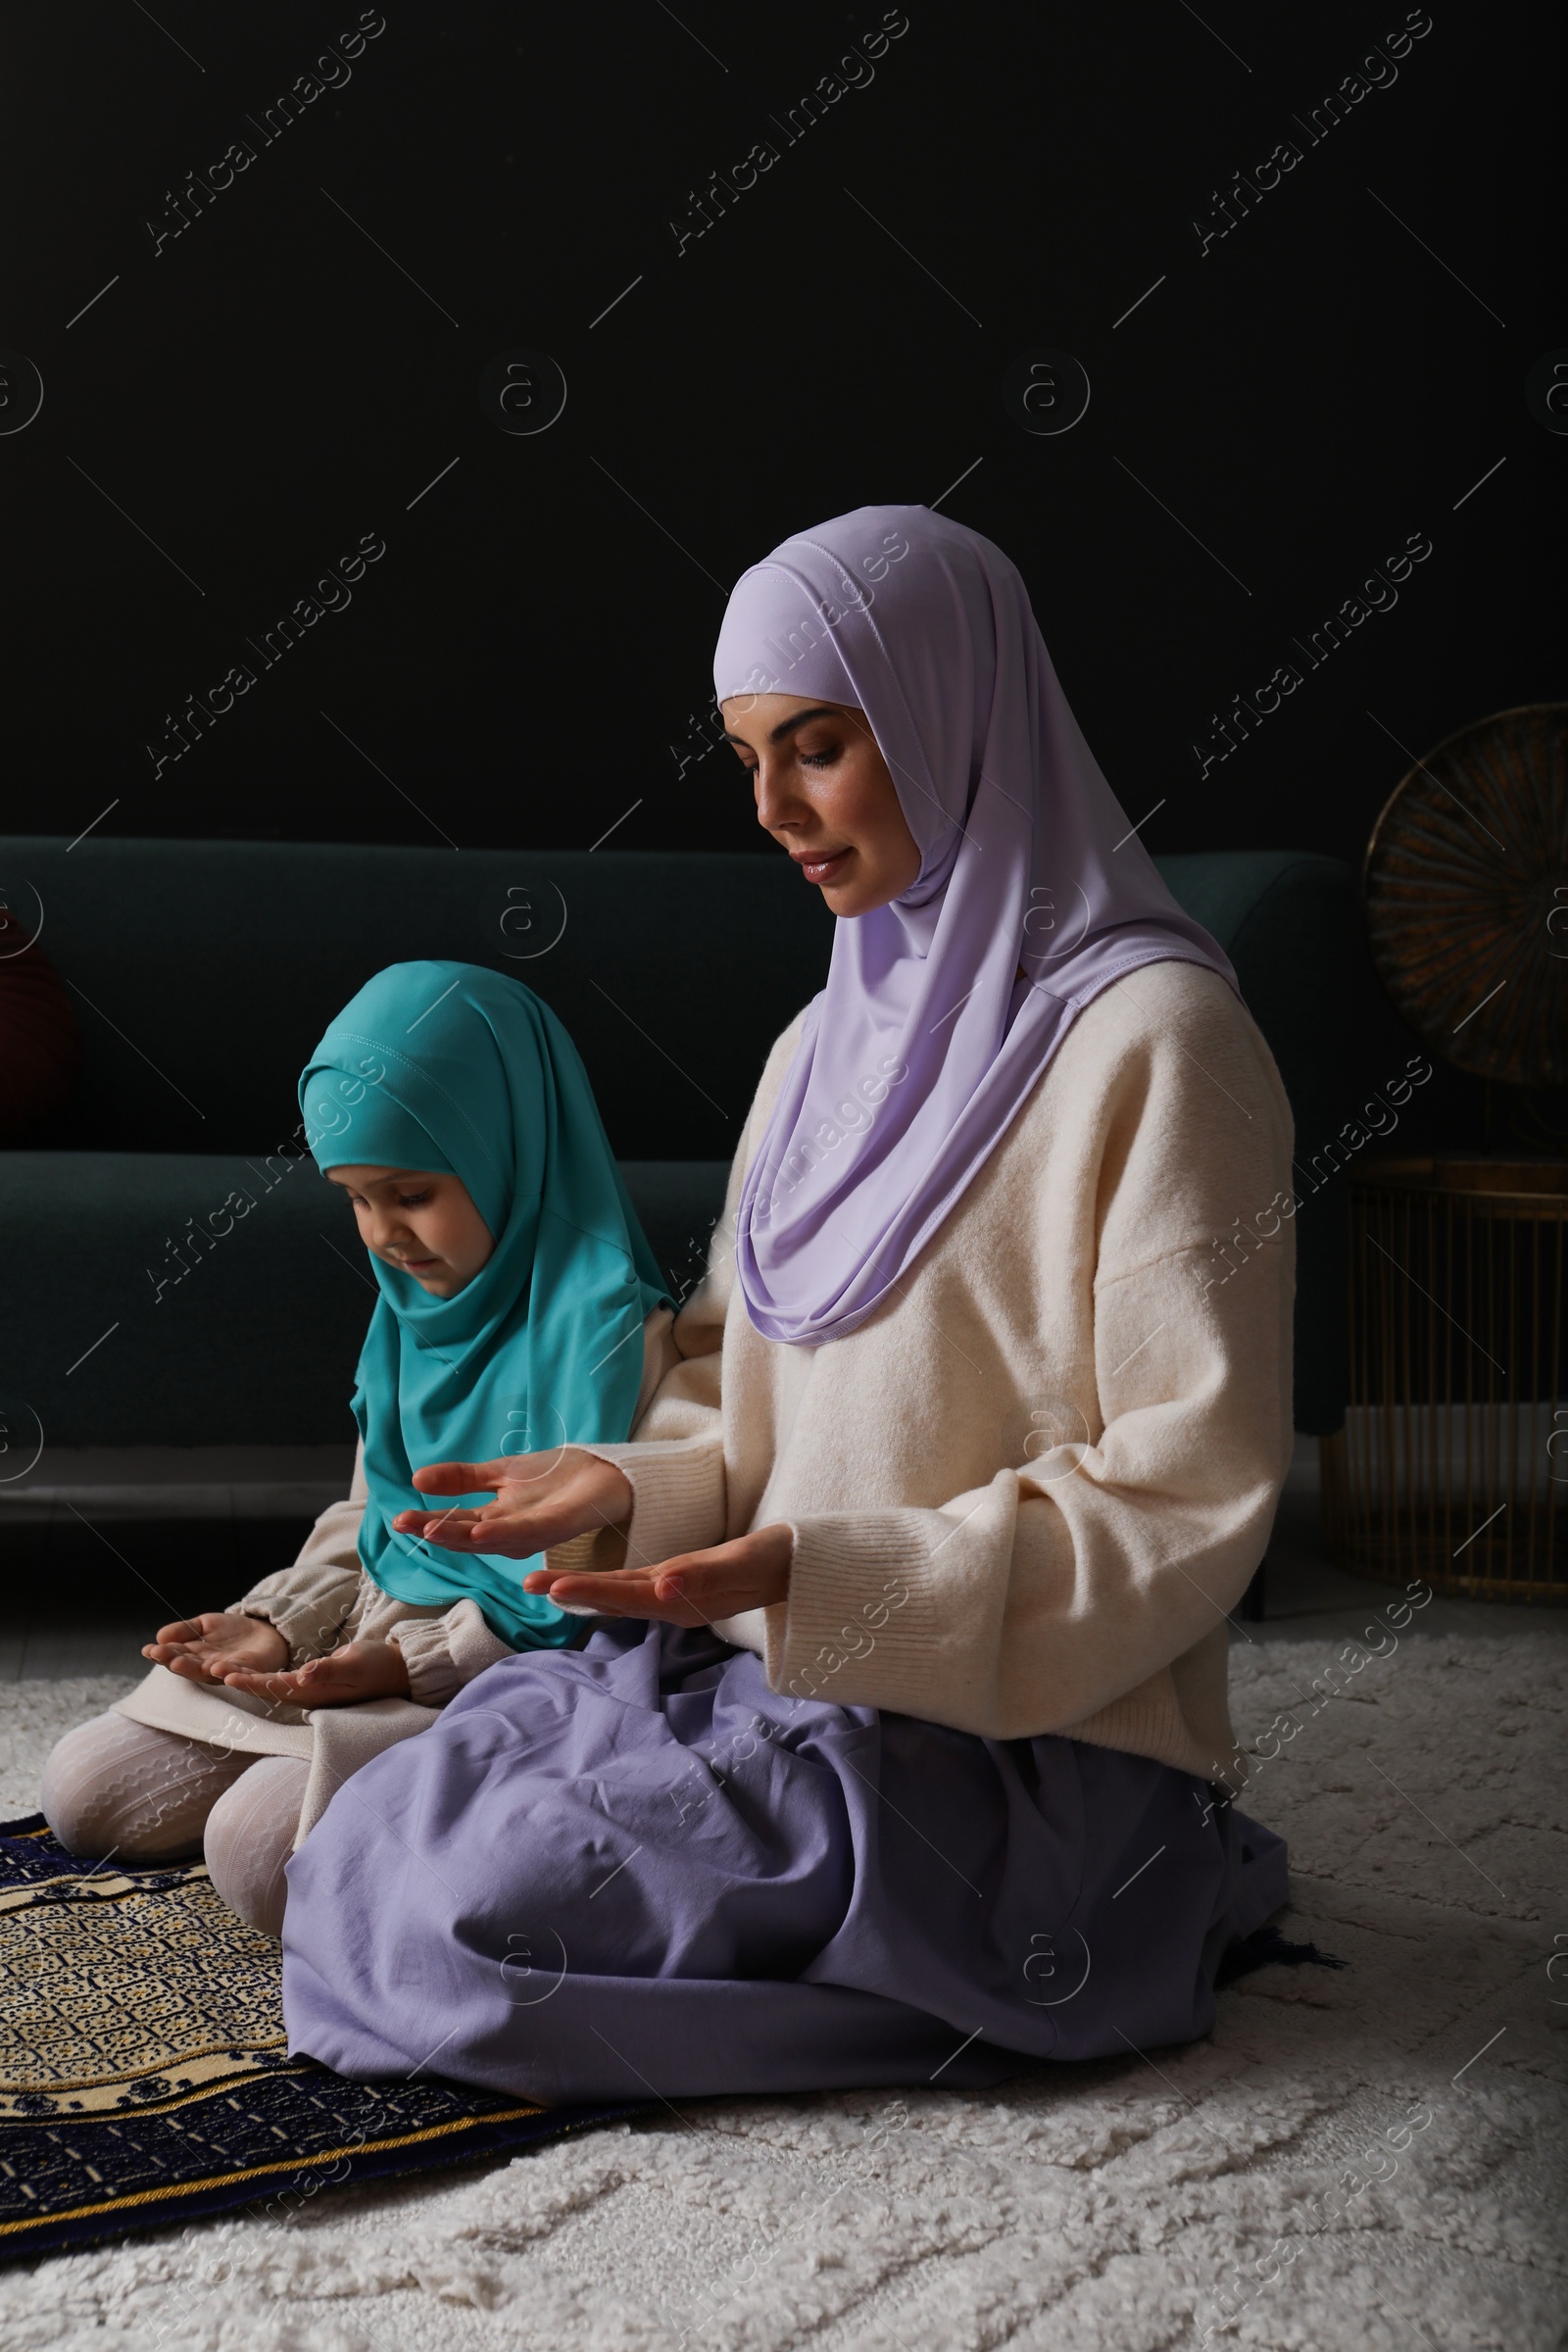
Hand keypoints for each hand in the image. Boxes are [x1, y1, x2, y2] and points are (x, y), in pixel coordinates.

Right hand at [144, 1612, 287, 1683]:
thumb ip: (184, 1630)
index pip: (175, 1656)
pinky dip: (229, 1674)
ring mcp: (228, 1671)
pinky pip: (239, 1675)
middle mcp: (208, 1667)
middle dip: (173, 1661)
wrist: (266, 1631)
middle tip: (160, 1655)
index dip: (161, 1654)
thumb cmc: (231, 1632)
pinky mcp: (250, 1672)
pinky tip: (218, 1668)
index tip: (147, 1650)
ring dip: (194, 1669)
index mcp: (195, 1656)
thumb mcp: (205, 1624)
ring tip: (180, 1663)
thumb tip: (160, 1636)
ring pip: (209, 1673)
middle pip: (188, 1666)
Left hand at [221, 1639, 411, 1708]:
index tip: (227, 1674)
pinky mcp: (314, 1684)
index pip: (275, 1687)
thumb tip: (301, 1675)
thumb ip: (329, 1670)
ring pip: (271, 1687)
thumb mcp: (356, 1664)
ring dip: (247, 1679)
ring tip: (220, 1671)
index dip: (251, 1681)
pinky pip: (281, 1683)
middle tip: (211, 1670)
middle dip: (240, 1681)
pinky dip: (262, 1677)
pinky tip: (248, 1672)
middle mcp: (308, 1695)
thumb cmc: (379, 1666)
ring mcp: (310, 1691)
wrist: (398, 1672)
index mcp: (315, 1692)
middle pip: (267, 1690)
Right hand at [392, 1447, 633, 1559]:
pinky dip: (507, 1532)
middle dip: (438, 1532)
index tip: (398, 1519)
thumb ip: (461, 1478)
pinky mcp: (562, 1522)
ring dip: (464, 1536)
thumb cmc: (554, 1478)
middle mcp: (512, 1533)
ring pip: (495, 1538)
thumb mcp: (501, 1473)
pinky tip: (482, 1530)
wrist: (606, 1471)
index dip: (428, 1524)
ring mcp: (537, 1530)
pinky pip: (532, 1530)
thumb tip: (416, 1478)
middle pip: (470, 1536)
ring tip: (434, 1529)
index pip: (457, 1524)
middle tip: (405, 1524)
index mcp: (496, 1521)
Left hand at [522, 1523, 792, 1626]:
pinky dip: (606, 1586)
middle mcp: (674, 1602)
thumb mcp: (745, 1562)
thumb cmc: (777, 1559)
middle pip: (615, 1599)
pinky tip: (588, 1585)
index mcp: (684, 1599)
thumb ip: (706, 1575)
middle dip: (572, 1592)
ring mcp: (677, 1596)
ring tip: (542, 1585)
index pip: (627, 1596)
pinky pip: (635, 1589)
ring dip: (583, 1590)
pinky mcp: (682, 1586)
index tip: (552, 1587)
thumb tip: (662, 1587)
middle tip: (526, 1585)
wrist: (801, 1567)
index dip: (589, 1591)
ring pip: (621, 1595)